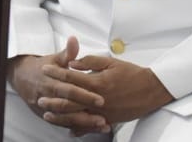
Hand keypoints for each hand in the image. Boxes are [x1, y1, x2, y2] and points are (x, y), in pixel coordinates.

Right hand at [8, 37, 104, 131]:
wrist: (21, 77)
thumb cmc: (42, 67)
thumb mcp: (54, 58)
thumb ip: (67, 53)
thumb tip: (74, 39)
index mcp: (51, 80)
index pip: (69, 89)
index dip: (84, 95)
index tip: (100, 98)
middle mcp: (47, 96)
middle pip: (68, 107)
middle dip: (86, 114)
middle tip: (103, 118)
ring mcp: (46, 108)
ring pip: (66, 119)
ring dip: (84, 124)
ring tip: (101, 125)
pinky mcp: (47, 116)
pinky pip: (62, 124)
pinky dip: (77, 128)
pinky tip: (90, 130)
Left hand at [42, 53, 174, 127]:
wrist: (151, 90)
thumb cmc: (131, 73)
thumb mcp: (111, 62)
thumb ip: (90, 61)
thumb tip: (73, 63)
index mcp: (97, 82)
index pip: (71, 77)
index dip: (56, 72)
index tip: (45, 69)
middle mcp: (98, 99)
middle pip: (70, 100)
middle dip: (53, 98)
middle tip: (40, 97)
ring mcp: (103, 112)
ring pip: (77, 116)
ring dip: (61, 116)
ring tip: (48, 114)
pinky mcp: (109, 120)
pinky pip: (91, 127)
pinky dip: (79, 129)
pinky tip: (69, 130)